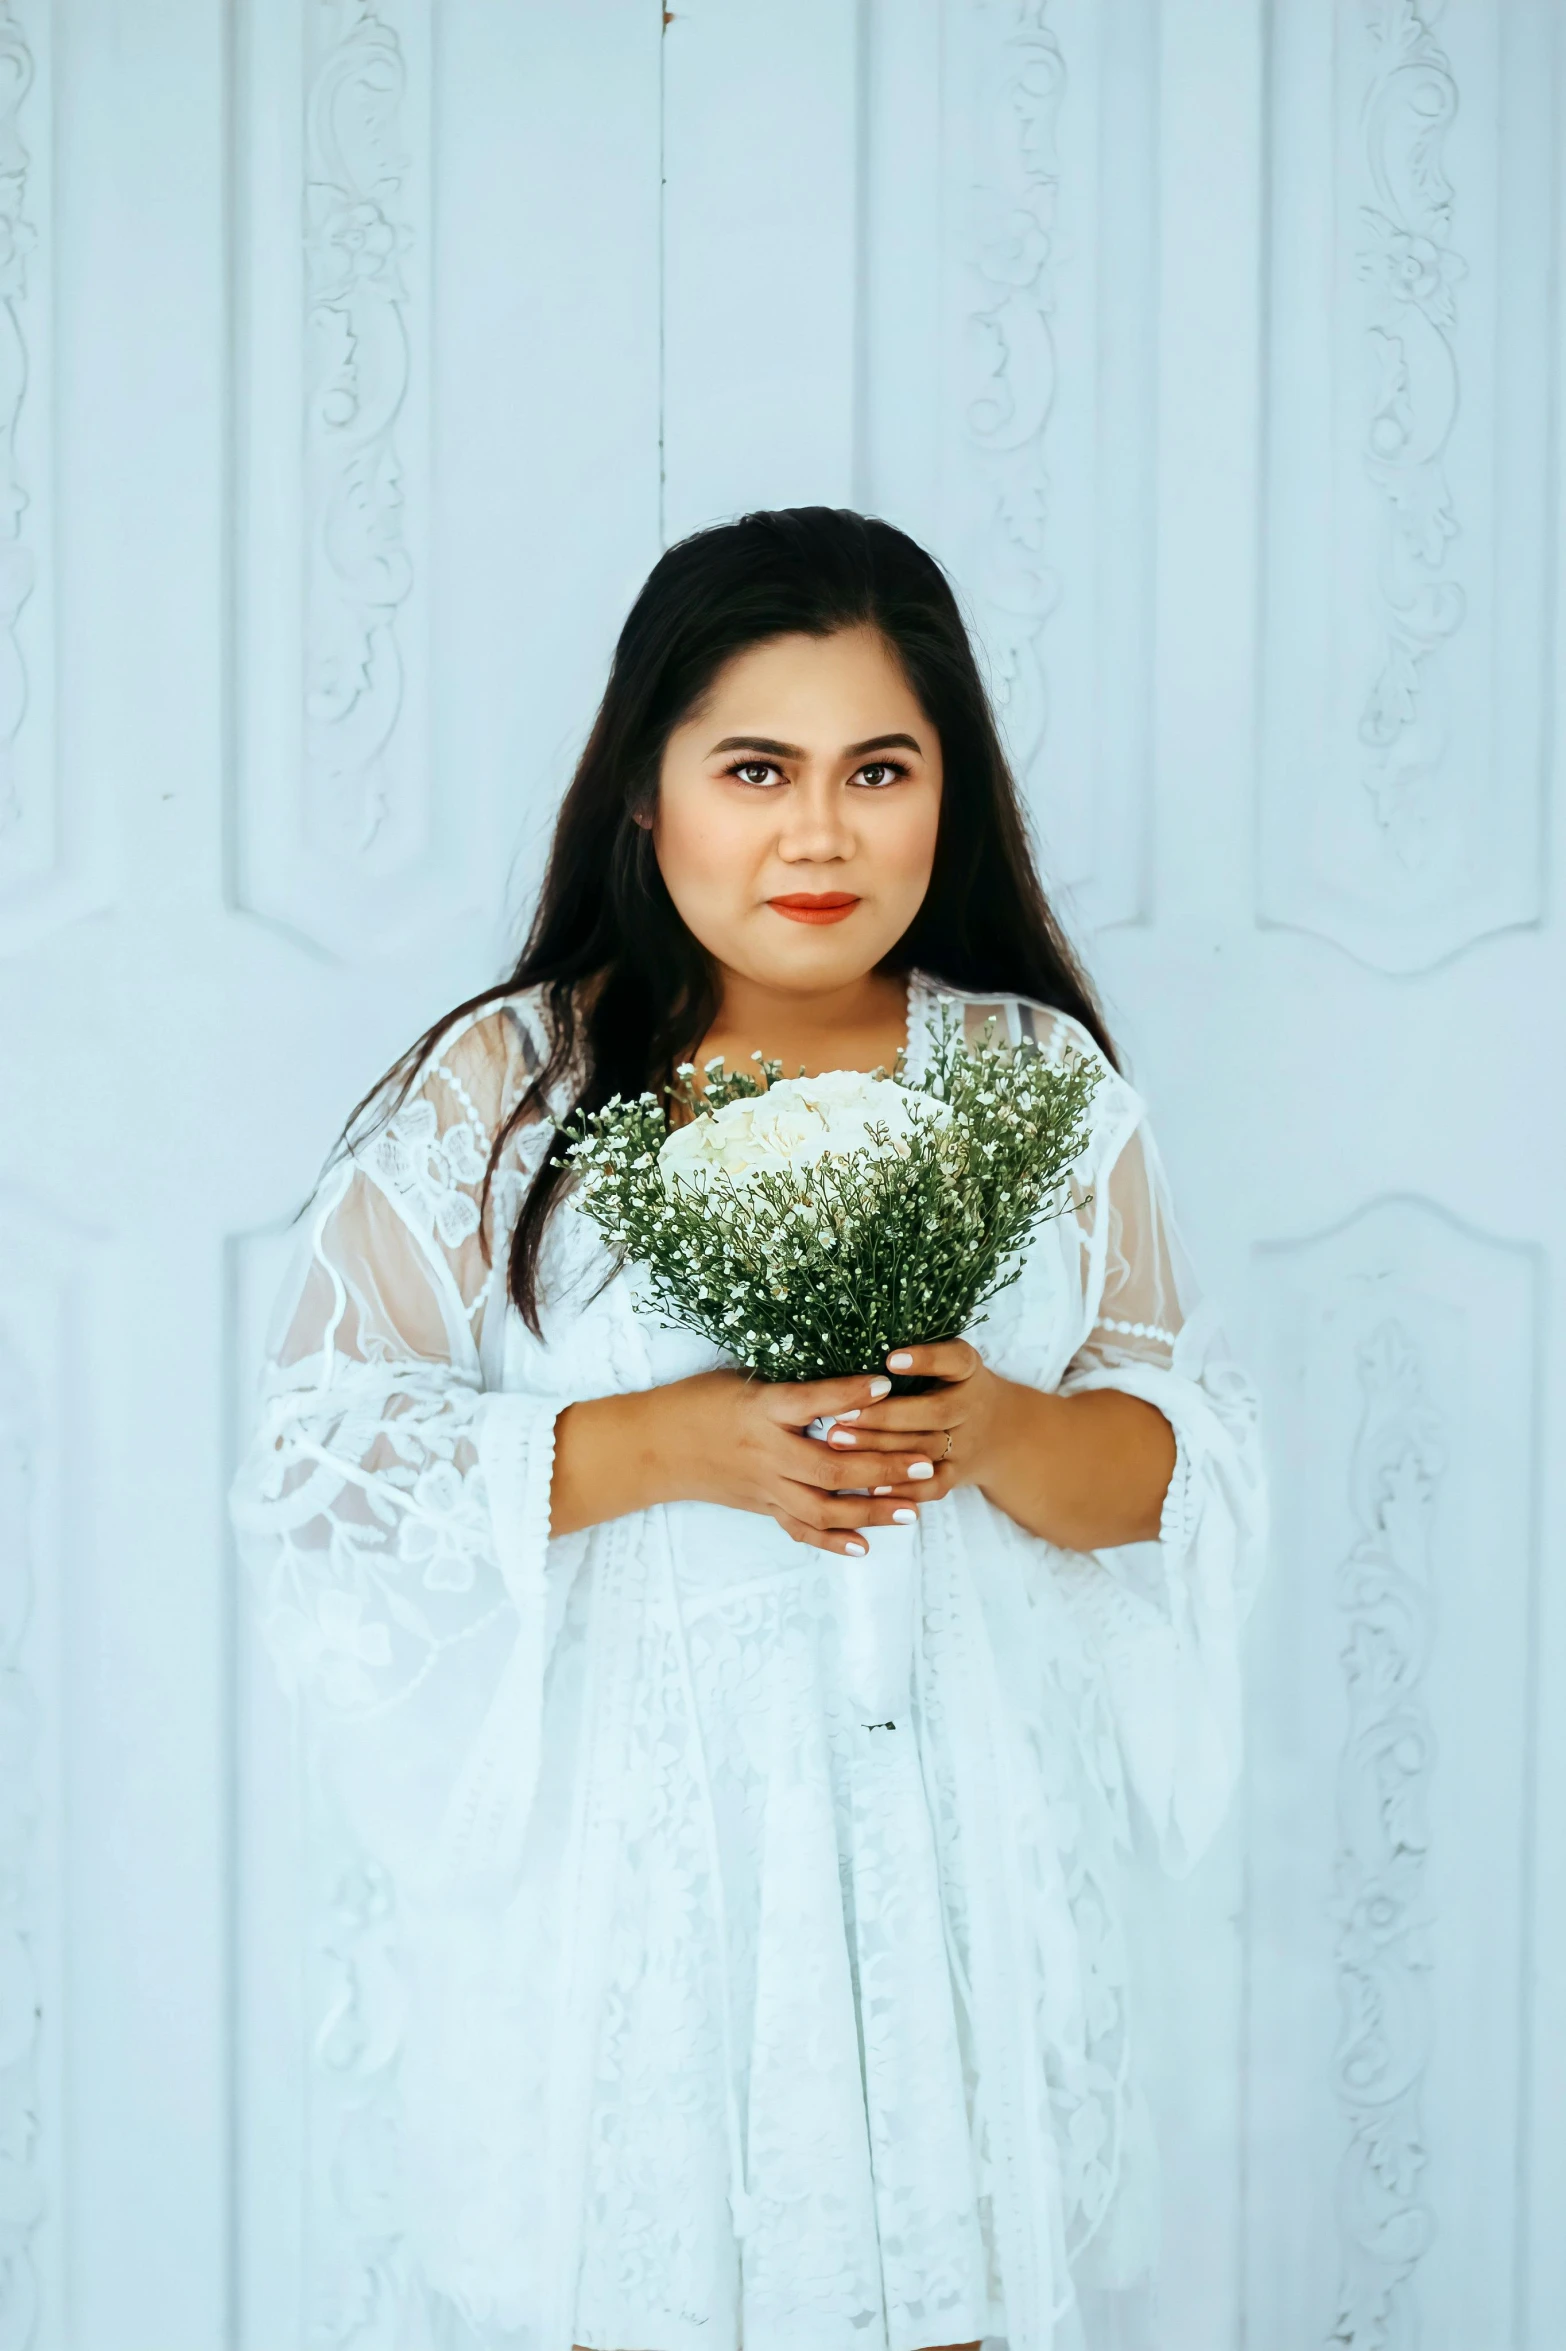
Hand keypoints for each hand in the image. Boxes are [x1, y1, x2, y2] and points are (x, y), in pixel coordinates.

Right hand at [551, 1366, 963, 1555]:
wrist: (652, 1448)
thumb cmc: (697, 1401)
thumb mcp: (741, 1378)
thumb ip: (789, 1384)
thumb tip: (844, 1373)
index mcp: (760, 1410)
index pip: (811, 1401)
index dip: (850, 1393)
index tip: (888, 1382)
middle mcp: (765, 1452)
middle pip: (832, 1466)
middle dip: (883, 1466)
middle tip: (925, 1463)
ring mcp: (765, 1485)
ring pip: (825, 1507)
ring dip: (873, 1510)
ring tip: (914, 1508)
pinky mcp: (762, 1507)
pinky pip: (801, 1529)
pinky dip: (835, 1541)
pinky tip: (867, 1545)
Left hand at [814, 1339, 1012, 1504]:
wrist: (999, 1432)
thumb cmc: (952, 1386)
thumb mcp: (948, 1363)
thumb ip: (918, 1358)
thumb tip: (853, 1347)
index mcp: (968, 1371)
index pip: (955, 1360)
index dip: (926, 1361)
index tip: (891, 1359)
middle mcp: (971, 1407)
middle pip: (933, 1413)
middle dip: (884, 1416)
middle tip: (841, 1415)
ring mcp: (965, 1445)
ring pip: (925, 1450)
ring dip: (881, 1449)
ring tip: (839, 1441)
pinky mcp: (957, 1474)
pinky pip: (932, 1486)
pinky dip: (903, 1489)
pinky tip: (868, 1486)